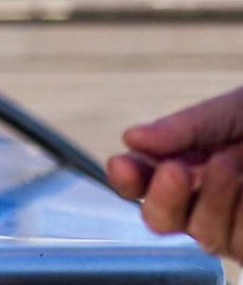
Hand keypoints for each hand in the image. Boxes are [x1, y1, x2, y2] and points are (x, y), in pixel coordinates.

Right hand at [107, 86, 242, 256]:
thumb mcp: (228, 113)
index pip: (141, 181)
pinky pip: (241, 243)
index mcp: (183, 164)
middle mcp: (203, 200)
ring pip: (204, 234)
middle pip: (161, 219)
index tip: (125, 163)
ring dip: (215, 200)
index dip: (128, 178)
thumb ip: (183, 128)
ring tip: (231, 163)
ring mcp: (234, 226)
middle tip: (176, 171)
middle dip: (162, 198)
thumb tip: (132, 138)